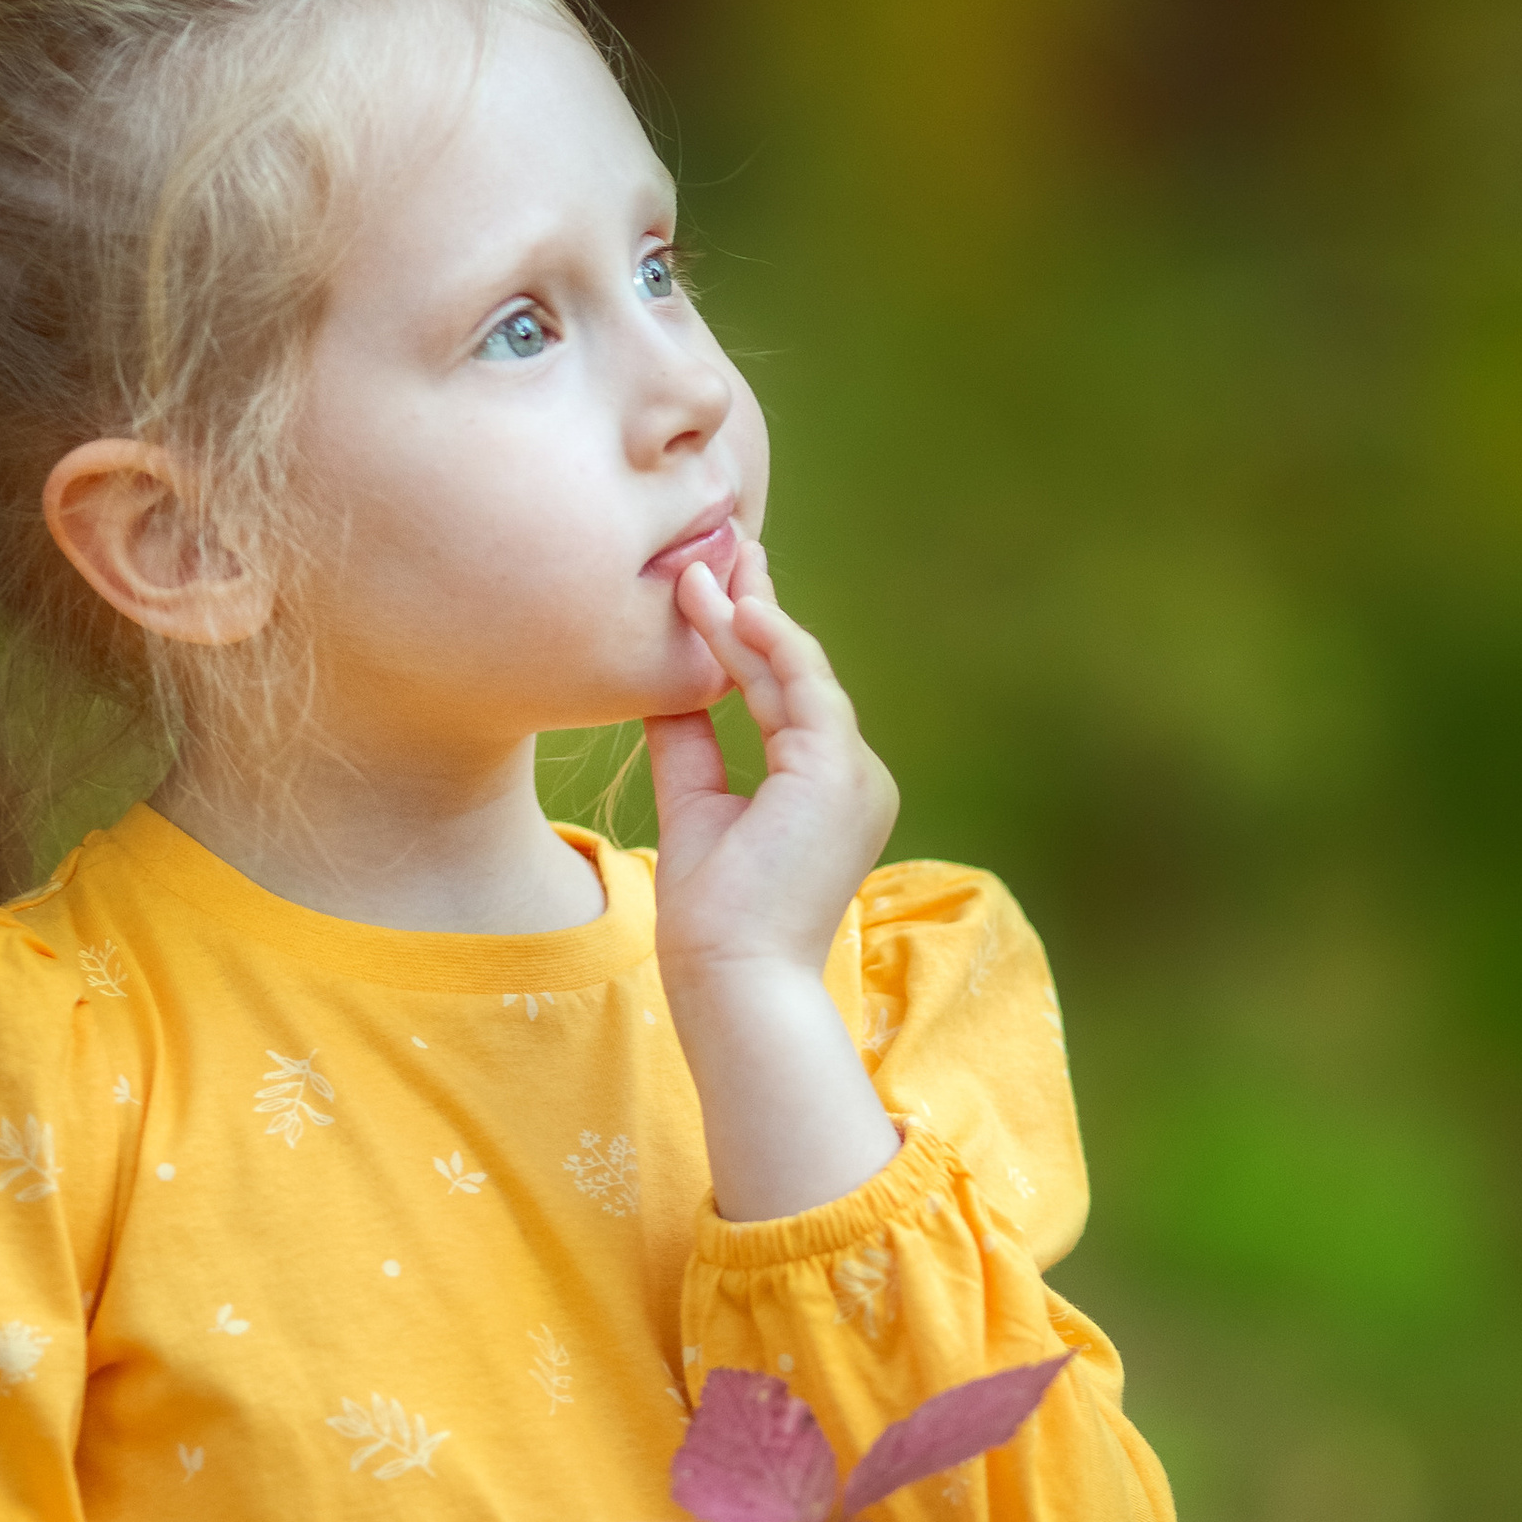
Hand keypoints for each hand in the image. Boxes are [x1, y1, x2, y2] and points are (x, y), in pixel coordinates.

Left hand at [646, 540, 899, 992]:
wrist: (731, 977)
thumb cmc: (713, 917)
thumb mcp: (696, 807)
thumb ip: (690, 743)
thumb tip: (666, 686)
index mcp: (825, 787)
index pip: (784, 691)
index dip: (748, 635)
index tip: (715, 585)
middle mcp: (854, 775)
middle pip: (796, 670)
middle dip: (754, 605)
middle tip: (721, 544)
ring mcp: (855, 774)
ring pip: (798, 671)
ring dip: (748, 614)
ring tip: (706, 564)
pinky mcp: (839, 774)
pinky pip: (805, 687)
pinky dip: (769, 643)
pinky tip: (733, 606)